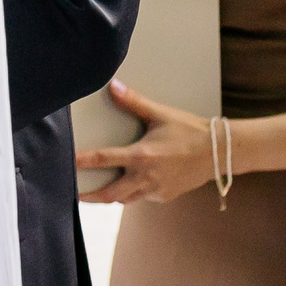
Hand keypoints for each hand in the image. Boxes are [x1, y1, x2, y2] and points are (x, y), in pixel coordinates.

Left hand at [76, 81, 215, 205]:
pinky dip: (133, 192)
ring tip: (96, 192)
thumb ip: (133, 102)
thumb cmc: (189, 131)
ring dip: (111, 195)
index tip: (66, 165)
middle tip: (74, 193)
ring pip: (125, 199)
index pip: (102, 159)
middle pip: (109, 194)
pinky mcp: (164, 196)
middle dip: (89, 196)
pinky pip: (142, 198)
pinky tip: (132, 182)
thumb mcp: (160, 114)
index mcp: (140, 155)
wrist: (219, 152)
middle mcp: (146, 177)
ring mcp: (155, 190)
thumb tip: (113, 86)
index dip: (81, 163)